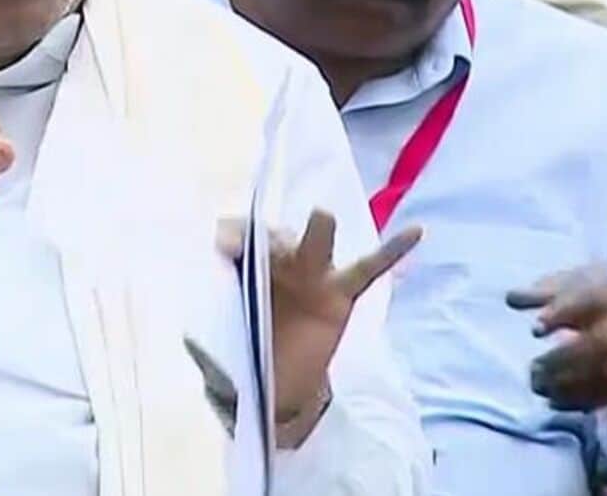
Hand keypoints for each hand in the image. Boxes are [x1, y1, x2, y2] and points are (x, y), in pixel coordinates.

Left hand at [220, 211, 420, 434]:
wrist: (274, 387)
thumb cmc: (240, 355)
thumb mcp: (215, 348)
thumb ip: (205, 342)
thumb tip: (191, 339)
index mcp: (242, 268)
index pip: (236, 234)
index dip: (231, 236)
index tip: (226, 249)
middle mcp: (276, 262)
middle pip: (276, 234)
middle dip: (272, 236)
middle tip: (267, 250)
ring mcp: (311, 275)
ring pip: (318, 241)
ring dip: (317, 230)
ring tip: (322, 219)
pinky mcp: (340, 295)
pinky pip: (368, 268)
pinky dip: (393, 250)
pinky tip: (415, 231)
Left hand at [506, 264, 606, 411]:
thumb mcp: (586, 282)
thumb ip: (547, 290)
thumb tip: (510, 298)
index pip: (589, 300)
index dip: (559, 314)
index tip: (535, 330)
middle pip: (598, 343)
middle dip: (562, 358)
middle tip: (535, 367)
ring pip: (606, 372)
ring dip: (567, 382)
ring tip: (538, 383)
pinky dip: (582, 400)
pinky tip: (554, 400)